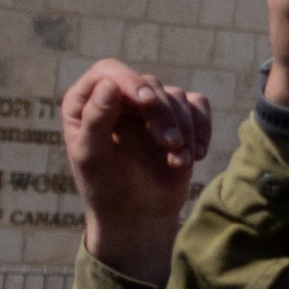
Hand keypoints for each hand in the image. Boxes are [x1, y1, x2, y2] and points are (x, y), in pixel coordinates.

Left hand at [59, 65, 215, 281]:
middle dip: (162, 115)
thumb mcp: (93, 157)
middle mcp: (118, 98)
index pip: (109, 72)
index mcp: (86, 103)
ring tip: (179, 162)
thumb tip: (108, 85)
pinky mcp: (178, 117)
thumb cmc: (105, 188)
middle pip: (149, 85)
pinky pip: (199, 106)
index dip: (129, 80)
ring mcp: (149, 108)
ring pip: (177, 97)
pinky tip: (194, 156)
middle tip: (169, 145)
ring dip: (184, 129)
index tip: (147, 101)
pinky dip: (202, 129)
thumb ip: (96, 120)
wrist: (137, 216)